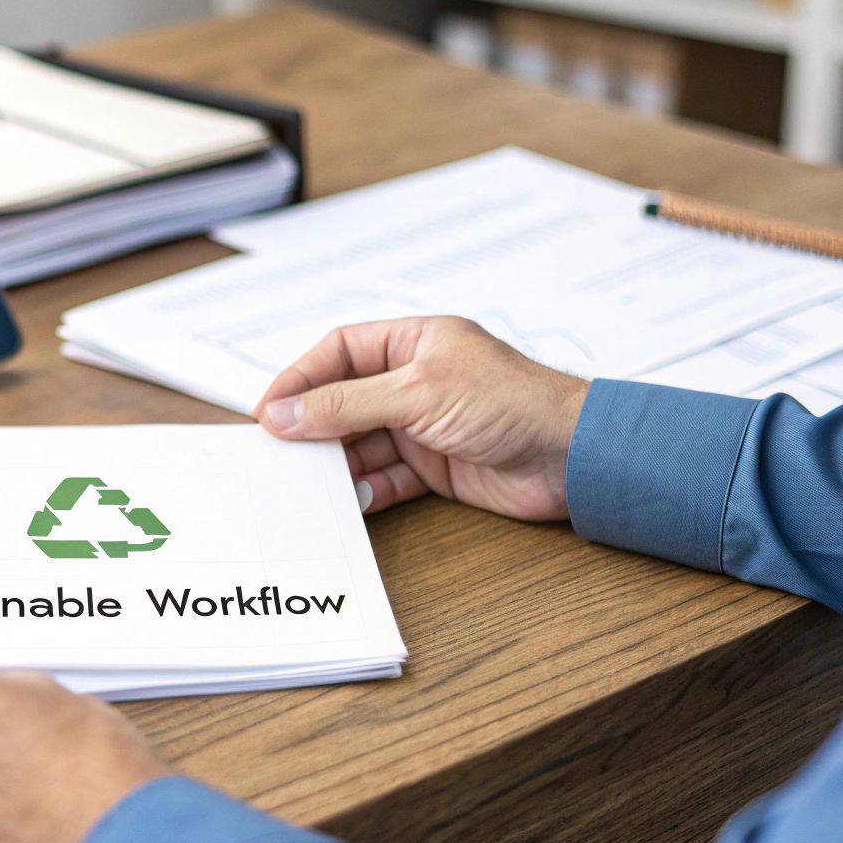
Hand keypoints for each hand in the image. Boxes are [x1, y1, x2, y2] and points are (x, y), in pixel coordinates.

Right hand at [254, 316, 588, 520]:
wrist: (573, 457)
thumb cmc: (512, 403)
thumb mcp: (417, 393)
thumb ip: (347, 405)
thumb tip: (287, 413)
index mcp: (415, 343)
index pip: (340, 351)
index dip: (301, 378)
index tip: (269, 410)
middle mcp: (417, 380)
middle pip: (345, 400)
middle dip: (313, 425)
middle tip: (278, 451)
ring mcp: (426, 424)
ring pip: (363, 442)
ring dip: (337, 462)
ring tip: (309, 481)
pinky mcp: (438, 466)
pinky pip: (388, 477)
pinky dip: (367, 489)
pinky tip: (351, 500)